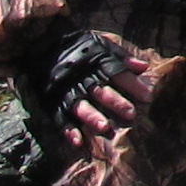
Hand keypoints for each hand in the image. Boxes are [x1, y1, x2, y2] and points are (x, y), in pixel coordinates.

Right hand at [39, 28, 148, 156]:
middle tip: (130, 113)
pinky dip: (68, 131)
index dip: (131, 84)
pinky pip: (60, 118)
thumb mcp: (99, 43)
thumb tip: (143, 67)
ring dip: (92, 117)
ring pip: (80, 106)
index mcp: (94, 63)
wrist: (39, 45)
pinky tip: (78, 141)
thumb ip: (120, 55)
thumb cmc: (76, 46)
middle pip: (99, 91)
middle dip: (114, 102)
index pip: (115, 73)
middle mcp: (80, 78)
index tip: (147, 95)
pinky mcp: (52, 103)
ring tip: (104, 127)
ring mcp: (65, 92)